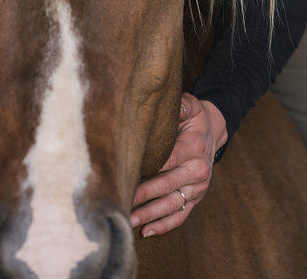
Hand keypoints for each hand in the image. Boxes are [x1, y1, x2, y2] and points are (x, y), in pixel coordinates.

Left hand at [130, 93, 226, 236]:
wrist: (213, 133)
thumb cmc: (194, 119)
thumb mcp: (191, 106)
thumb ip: (182, 105)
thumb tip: (174, 105)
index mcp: (193, 148)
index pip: (167, 160)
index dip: (147, 168)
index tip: (127, 174)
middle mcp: (198, 171)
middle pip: (166, 185)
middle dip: (144, 195)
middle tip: (122, 201)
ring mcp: (197, 188)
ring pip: (172, 205)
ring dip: (150, 215)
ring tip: (130, 220)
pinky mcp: (196, 199)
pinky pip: (181, 216)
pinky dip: (164, 225)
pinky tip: (146, 232)